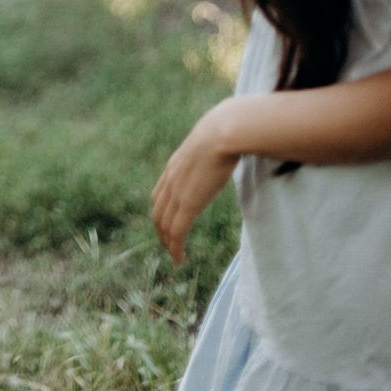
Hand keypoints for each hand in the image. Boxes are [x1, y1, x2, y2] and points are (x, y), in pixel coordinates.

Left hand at [151, 100, 240, 263]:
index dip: (162, 210)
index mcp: (175, 164)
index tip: (168, 221)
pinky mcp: (188, 205)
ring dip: (168, 242)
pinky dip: (175, 249)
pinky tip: (179, 260)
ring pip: (165, 225)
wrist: (224, 132)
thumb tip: (232, 139)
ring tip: (174, 255)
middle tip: (169, 244)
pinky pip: (177, 233)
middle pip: (158, 211)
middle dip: (162, 230)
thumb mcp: (215, 139)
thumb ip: (216, 146)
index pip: (160, 193)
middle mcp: (171, 179)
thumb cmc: (227, 130)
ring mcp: (177, 192)